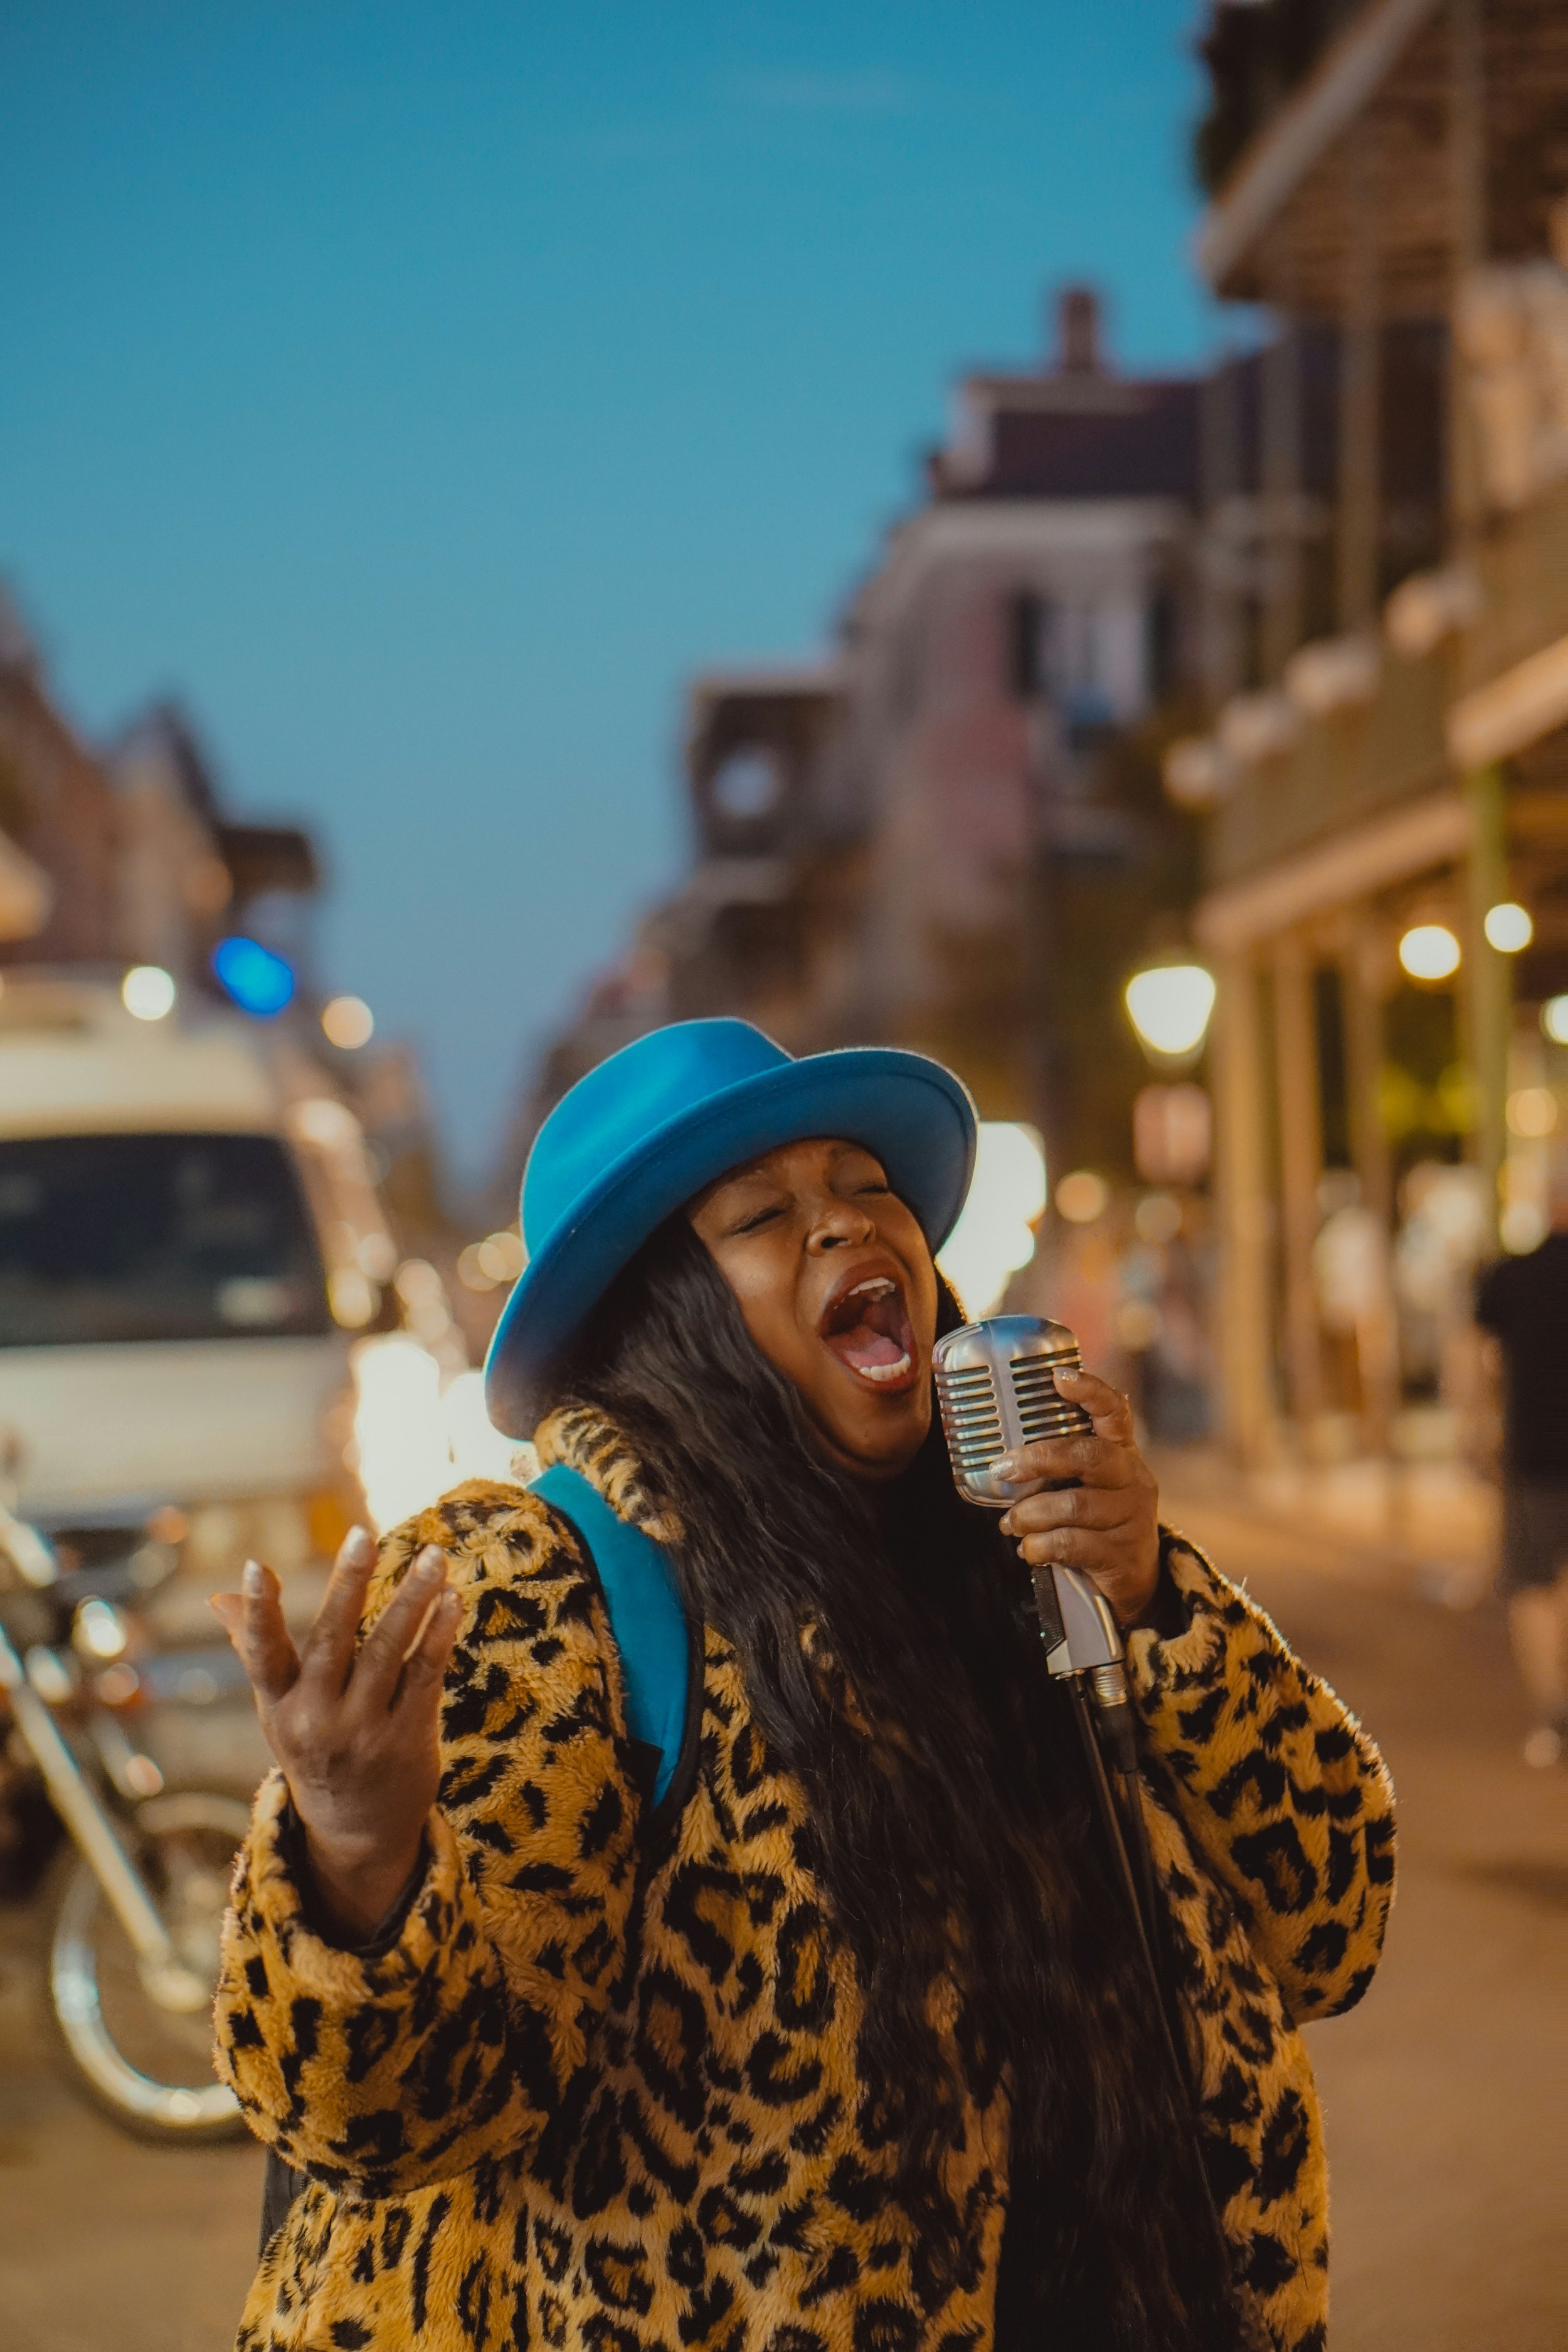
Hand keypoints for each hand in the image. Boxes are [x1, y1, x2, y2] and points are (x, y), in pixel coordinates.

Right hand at [211, 1526, 461, 1940]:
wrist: (357, 1834)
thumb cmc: (315, 1750)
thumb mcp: (280, 1709)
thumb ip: (258, 1650)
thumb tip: (220, 1596)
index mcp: (280, 1706)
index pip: (263, 1656)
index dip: (256, 1614)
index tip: (251, 1566)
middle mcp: (317, 1719)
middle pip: (333, 1641)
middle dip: (348, 1585)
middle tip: (362, 1534)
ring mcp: (364, 1730)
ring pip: (388, 1651)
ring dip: (413, 1599)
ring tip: (435, 1555)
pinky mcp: (407, 1738)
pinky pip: (425, 1676)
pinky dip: (439, 1635)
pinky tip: (452, 1599)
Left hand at [994, 1367, 1159, 1627]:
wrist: (1135, 1582)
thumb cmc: (1096, 1522)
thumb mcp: (1087, 1486)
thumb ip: (1058, 1468)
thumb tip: (997, 1456)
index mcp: (1122, 1453)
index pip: (1114, 1412)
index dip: (1089, 1390)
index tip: (1059, 1377)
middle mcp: (1133, 1479)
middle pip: (1089, 1455)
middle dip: (1039, 1458)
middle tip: (1003, 1468)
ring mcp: (1132, 1517)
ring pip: (1074, 1504)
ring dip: (1031, 1514)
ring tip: (1011, 1523)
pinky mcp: (1123, 1555)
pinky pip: (1072, 1544)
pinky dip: (1039, 1546)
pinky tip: (1029, 1550)